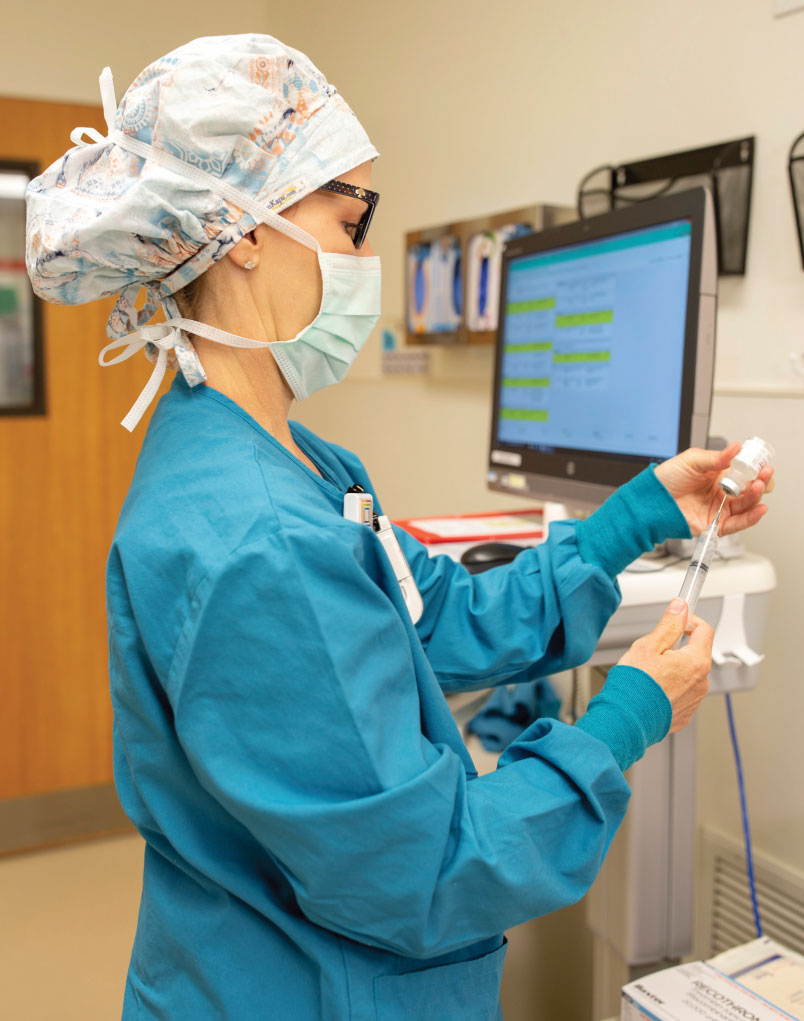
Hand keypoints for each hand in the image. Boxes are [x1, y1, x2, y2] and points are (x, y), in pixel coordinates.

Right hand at [618, 598, 712, 732]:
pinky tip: (651, 689)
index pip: (705, 630)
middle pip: (695, 653)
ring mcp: (694, 700)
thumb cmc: (634, 686)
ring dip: (673, 669)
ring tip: (649, 674)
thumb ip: (668, 626)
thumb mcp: (648, 646)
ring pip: (687, 674)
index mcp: (695, 662)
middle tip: (654, 651)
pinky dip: (669, 688)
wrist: (625, 721)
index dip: (690, 620)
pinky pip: (681, 693)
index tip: (679, 619)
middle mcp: (701, 682)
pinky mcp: (684, 713)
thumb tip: (680, 607)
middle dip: (677, 648)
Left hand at [654, 442, 773, 536]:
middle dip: (761, 480)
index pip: (745, 471)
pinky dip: (751, 517)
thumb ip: (715, 458)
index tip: (761, 463)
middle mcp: (723, 492)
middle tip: (762, 474)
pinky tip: (759, 508)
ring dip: (757, 496)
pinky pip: (738, 523)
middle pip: (751, 488)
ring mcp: (720, 508)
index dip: (756, 467)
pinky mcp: (715, 524)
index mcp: (719, 474)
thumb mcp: (691, 461)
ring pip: (747, 505)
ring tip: (758, 486)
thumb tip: (736, 448)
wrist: (649, 500)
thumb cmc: (665, 480)